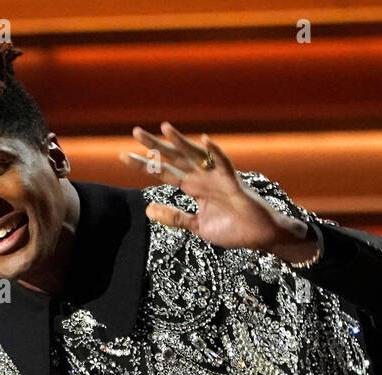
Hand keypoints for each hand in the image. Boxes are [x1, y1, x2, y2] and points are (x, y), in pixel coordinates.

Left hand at [121, 122, 312, 256]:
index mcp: (193, 187)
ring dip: (180, 143)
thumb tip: (148, 209)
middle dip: (155, 147)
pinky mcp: (234, 184)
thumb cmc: (232, 229)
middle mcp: (203, 178)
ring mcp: (218, 178)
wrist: (259, 237)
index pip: (163, 172)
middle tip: (135, 132)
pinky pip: (224, 165)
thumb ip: (174, 217)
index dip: (144, 165)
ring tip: (164, 129)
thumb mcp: (196, 226)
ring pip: (196, 156)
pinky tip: (204, 140)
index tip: (122, 156)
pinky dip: (215, 153)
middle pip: (174, 159)